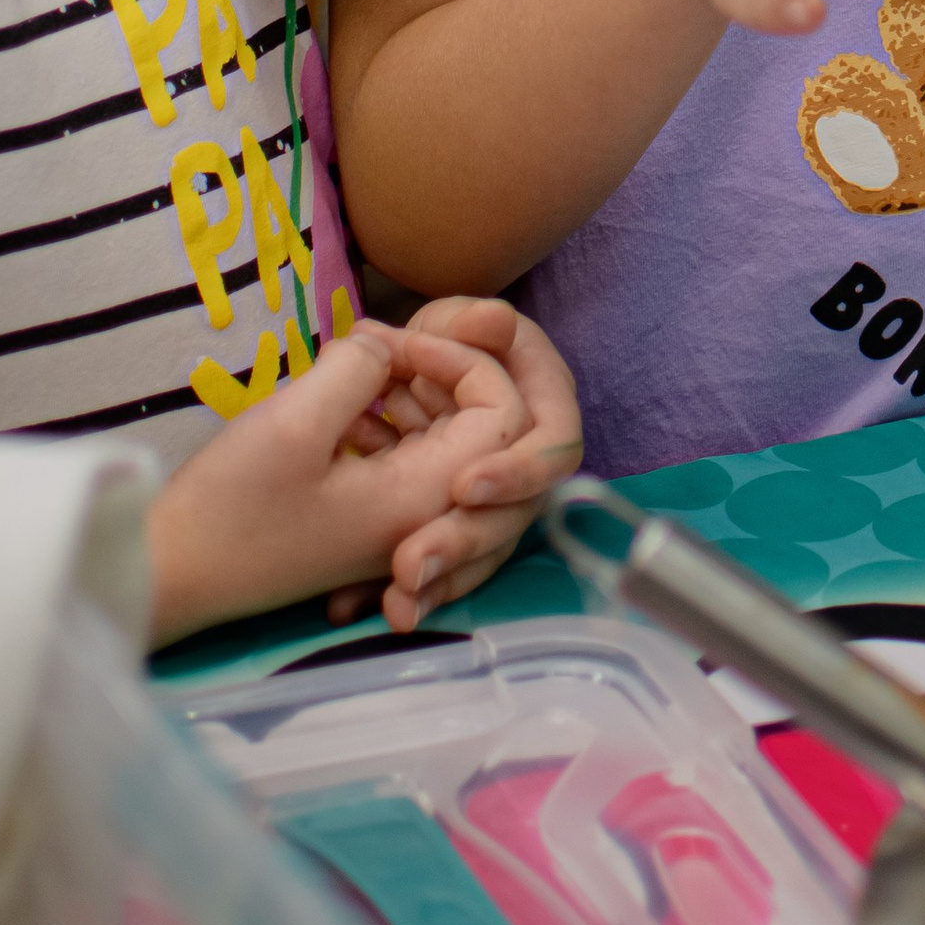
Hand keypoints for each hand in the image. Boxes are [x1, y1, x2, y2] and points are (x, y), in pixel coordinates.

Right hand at [145, 307, 580, 648]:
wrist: (168, 572)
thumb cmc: (229, 506)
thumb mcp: (296, 421)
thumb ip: (359, 368)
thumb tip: (386, 345)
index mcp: (426, 497)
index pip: (506, 415)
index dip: (461, 361)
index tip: (390, 345)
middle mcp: (427, 512)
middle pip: (484, 423)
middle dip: (440, 370)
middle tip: (373, 347)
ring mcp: (397, 517)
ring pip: (444, 433)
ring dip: (411, 389)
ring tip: (354, 363)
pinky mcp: (366, 513)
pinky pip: (407, 451)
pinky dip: (387, 415)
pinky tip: (341, 400)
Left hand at [338, 295, 582, 622]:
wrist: (414, 364)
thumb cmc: (450, 337)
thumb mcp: (457, 322)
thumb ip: (473, 323)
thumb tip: (495, 316)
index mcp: (546, 413)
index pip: (553, 450)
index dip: (517, 471)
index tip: (464, 486)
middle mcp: (527, 469)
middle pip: (512, 520)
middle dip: (462, 545)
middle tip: (410, 567)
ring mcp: (492, 505)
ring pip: (477, 555)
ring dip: (438, 584)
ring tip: (395, 606)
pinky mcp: (453, 525)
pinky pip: (444, 568)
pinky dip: (411, 587)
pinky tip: (371, 608)